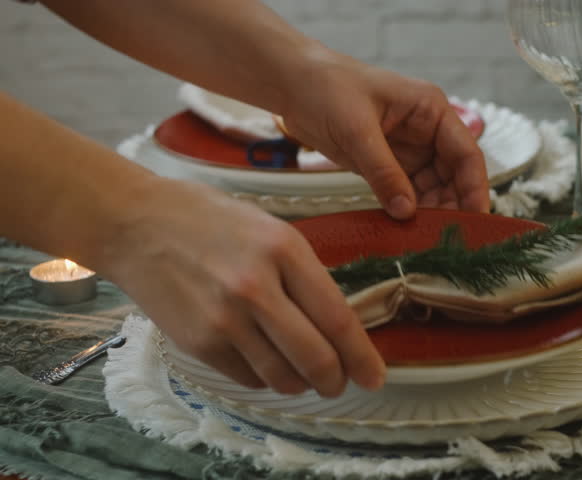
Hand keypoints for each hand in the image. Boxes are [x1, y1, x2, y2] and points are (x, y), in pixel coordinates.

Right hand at [100, 178, 385, 396]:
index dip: (361, 355)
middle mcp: (256, 288)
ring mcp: (224, 319)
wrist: (136, 225)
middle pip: (315, 357)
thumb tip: (337, 323)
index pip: (337, 317)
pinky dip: (265, 378)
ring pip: (283, 377)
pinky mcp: (198, 342)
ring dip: (301, 384)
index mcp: (284, 250)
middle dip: (335, 380)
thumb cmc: (208, 220)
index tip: (375, 376)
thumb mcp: (270, 229)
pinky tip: (265, 361)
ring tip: (303, 375)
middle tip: (340, 384)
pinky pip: (248, 378)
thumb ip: (303, 273)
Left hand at [278, 47, 490, 218]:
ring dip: (430, 212)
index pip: (466, 154)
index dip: (474, 188)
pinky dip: (408, 211)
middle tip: (446, 238)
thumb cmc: (328, 89)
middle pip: (453, 176)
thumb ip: (384, 172)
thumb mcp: (357, 130)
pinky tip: (404, 229)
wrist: (293, 85)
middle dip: (452, 206)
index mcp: (431, 110)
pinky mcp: (388, 165)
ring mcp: (409, 150)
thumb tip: (407, 211)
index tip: (474, 218)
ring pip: (432, 189)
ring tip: (423, 238)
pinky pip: (407, 193)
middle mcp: (427, 131)